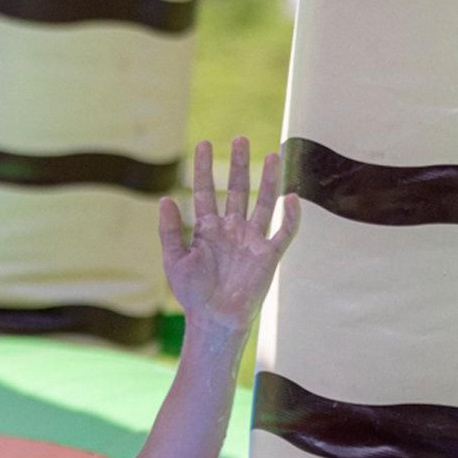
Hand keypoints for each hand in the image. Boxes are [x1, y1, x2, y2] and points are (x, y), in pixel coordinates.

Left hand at [157, 137, 298, 333]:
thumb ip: (169, 230)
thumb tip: (165, 198)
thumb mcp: (175, 260)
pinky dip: (290, 217)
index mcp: (207, 229)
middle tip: (241, 138)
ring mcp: (251, 240)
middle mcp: (231, 229)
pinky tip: (292, 198)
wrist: (214, 319)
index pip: (206, 191)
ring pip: (263, 202)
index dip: (204, 168)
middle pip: (237, 189)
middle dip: (239, 164)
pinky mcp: (269, 255)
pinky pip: (283, 232)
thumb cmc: (193, 294)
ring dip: (268, 180)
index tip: (203, 144)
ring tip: (272, 155)